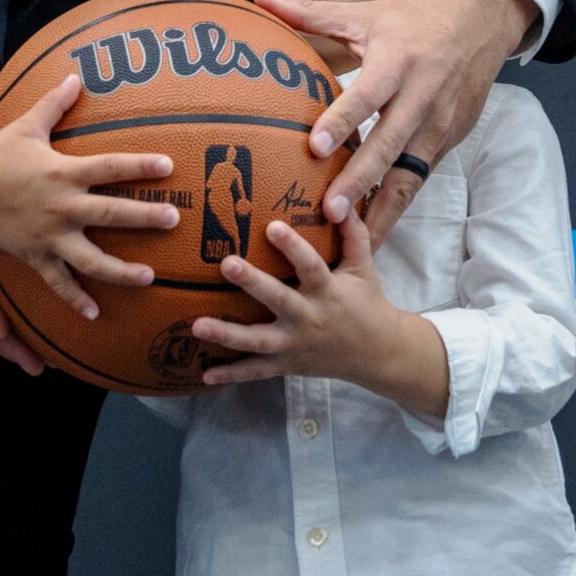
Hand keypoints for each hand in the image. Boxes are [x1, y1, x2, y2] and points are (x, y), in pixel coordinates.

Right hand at [0, 74, 178, 318]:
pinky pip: (59, 281)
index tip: (168, 165)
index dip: (139, 165)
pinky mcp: (36, 255)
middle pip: (110, 211)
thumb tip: (74, 75)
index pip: (109, 166)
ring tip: (149, 277)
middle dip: (143, 215)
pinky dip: (76, 298)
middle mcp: (62, 205)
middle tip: (174, 218)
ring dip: (120, 269)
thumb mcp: (26, 125)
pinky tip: (96, 313)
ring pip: (91, 257)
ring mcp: (50, 234)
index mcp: (63, 171)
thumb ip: (53, 103)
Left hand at [191, 214, 447, 418]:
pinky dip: (231, 374)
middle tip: (226, 264)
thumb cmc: (367, 303)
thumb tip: (340, 201)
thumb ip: (353, 235)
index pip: (310, 266)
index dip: (292, 247)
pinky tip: (205, 374)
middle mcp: (309, 318)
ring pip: (258, 341)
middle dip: (252, 283)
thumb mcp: (365, 268)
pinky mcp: (287, 364)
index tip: (272, 226)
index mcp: (328, 292)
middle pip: (278, 300)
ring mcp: (295, 345)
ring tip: (197, 325)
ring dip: (227, 333)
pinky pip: (256, 371)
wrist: (378, 353)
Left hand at [259, 0, 529, 239]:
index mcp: (396, 61)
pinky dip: (398, 206)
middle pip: (389, 143)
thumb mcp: (364, 14)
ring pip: (409, 172)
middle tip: (330, 213)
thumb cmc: (411, 19)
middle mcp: (421, 96)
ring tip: (354, 241)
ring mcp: (438, 124)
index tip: (315, 147)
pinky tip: (374, 232)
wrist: (479, 24)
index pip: (368, 94)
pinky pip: (419, 179)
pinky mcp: (447, 142)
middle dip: (362, 181)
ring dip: (383, 208)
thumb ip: (309, 15)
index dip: (343, 120)